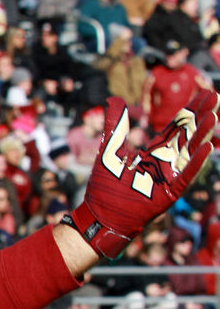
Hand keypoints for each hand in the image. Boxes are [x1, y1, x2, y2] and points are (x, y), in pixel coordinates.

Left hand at [69, 92, 218, 258]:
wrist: (101, 214)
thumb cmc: (105, 186)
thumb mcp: (110, 149)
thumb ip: (115, 124)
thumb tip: (114, 98)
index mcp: (153, 152)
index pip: (176, 127)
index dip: (189, 111)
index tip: (204, 93)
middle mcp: (165, 162)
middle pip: (186, 135)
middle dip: (200, 117)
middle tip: (215, 97)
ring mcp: (169, 176)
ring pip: (189, 151)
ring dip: (201, 135)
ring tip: (213, 116)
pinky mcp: (170, 191)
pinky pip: (185, 174)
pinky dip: (196, 161)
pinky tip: (207, 147)